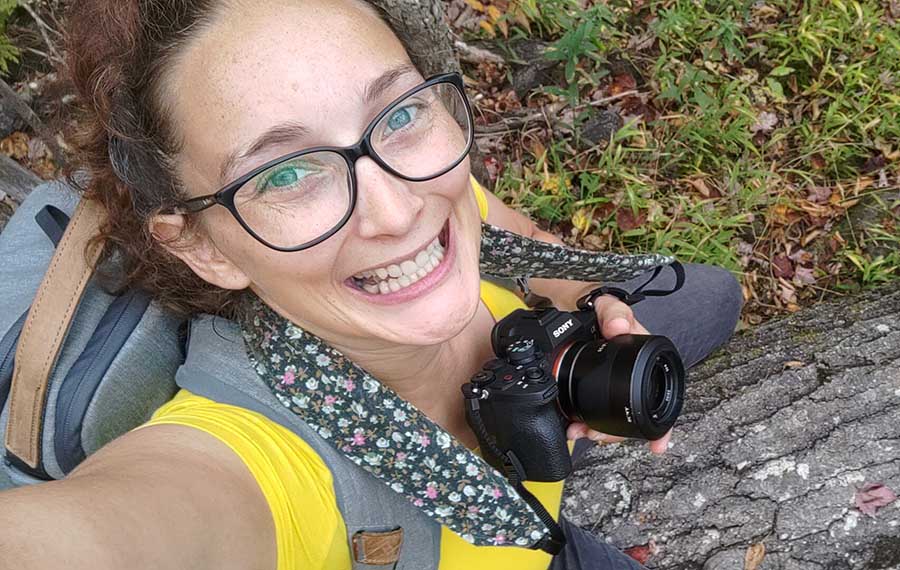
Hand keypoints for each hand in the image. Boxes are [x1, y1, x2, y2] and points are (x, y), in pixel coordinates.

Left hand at [565, 293, 672, 454]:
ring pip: (611, 420)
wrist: (576, 313)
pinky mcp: (592, 391)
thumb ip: (614, 312)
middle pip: (632, 417)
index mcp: (644, 363)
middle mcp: (632, 379)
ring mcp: (613, 387)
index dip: (662, 425)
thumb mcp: (609, 307)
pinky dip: (583, 422)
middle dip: (615, 432)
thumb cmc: (601, 312)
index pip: (660, 397)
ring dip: (597, 430)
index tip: (658, 444)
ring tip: (580, 431)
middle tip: (596, 434)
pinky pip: (592, 413)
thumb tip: (619, 328)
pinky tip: (573, 426)